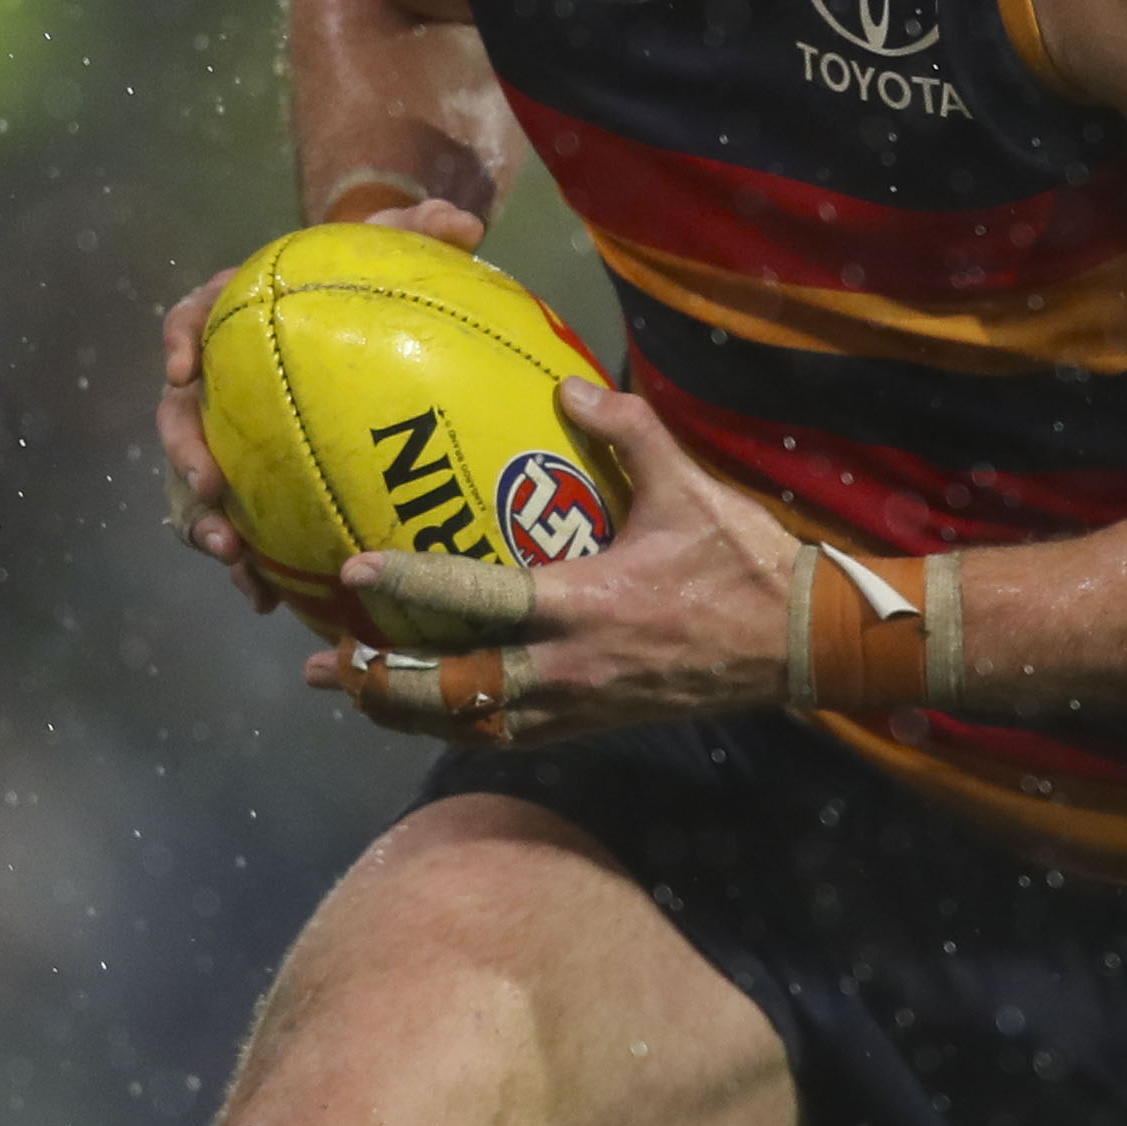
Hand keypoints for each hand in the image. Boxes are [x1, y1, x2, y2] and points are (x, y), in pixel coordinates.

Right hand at [159, 196, 485, 613]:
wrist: (365, 329)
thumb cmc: (363, 282)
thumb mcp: (388, 250)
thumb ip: (416, 232)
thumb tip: (464, 223)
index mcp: (234, 317)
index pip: (190, 319)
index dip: (178, 342)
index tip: (182, 370)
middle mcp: (221, 380)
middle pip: (180, 418)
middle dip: (185, 456)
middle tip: (210, 488)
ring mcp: (233, 436)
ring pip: (197, 483)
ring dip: (204, 523)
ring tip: (232, 558)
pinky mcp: (257, 483)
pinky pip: (240, 525)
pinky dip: (251, 562)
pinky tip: (270, 597)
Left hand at [307, 376, 795, 746]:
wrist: (801, 644)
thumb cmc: (744, 563)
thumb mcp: (688, 486)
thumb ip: (626, 431)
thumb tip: (567, 390)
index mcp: (583, 604)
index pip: (477, 600)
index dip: (411, 589)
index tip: (355, 574)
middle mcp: (568, 667)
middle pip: (453, 692)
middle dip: (382, 685)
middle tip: (325, 663)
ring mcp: (579, 705)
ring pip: (472, 725)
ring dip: (407, 714)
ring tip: (354, 695)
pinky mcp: (594, 725)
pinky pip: (509, 735)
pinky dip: (460, 726)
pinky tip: (432, 711)